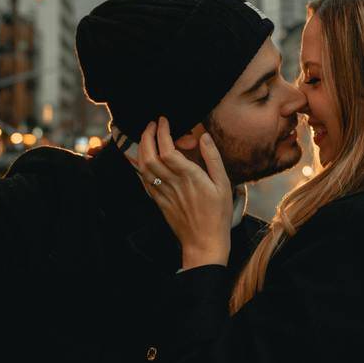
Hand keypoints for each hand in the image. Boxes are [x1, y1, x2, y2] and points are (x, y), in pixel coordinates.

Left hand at [137, 117, 232, 269]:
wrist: (204, 242)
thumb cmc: (218, 214)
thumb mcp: (223, 184)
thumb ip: (213, 158)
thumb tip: (203, 136)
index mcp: (190, 176)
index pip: (168, 148)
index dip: (163, 132)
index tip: (164, 120)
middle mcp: (173, 183)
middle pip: (150, 155)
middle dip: (147, 136)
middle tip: (151, 124)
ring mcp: (163, 193)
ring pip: (144, 167)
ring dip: (141, 148)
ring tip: (146, 136)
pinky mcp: (159, 201)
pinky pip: (144, 181)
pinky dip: (140, 166)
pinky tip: (143, 158)